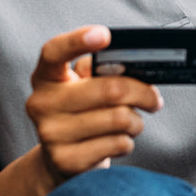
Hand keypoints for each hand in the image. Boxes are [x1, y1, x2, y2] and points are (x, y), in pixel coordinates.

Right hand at [25, 25, 162, 190]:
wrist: (61, 161)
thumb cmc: (82, 114)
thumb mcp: (83, 87)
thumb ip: (100, 72)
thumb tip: (134, 67)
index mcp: (46, 77)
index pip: (54, 51)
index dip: (78, 41)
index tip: (105, 35)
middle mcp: (41, 103)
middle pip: (109, 89)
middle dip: (142, 93)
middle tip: (153, 98)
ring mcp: (50, 133)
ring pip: (119, 118)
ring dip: (136, 121)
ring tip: (132, 122)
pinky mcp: (66, 160)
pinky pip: (117, 143)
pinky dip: (127, 141)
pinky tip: (118, 141)